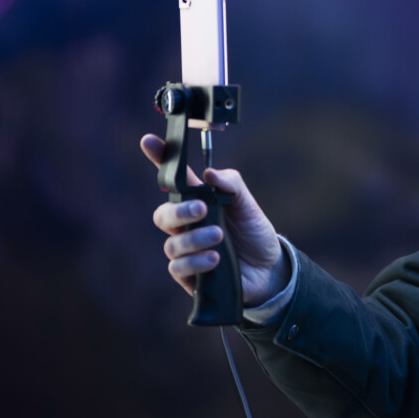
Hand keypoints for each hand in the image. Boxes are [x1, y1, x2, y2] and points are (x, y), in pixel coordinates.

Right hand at [141, 134, 288, 306]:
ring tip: (219, 236)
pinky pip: (178, 268)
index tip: (149, 141)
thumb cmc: (253, 232)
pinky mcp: (190, 276)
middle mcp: (186, 226)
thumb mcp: (248, 205)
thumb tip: (210, 173)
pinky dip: (195, 262)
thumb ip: (231, 185)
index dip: (159, 160)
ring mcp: (187, 251)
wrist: (270, 268)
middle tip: (202, 209)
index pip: (173, 180)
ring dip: (194, 239)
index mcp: (197, 202)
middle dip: (180, 212)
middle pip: (163, 216)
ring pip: (171, 245)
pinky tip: (215, 259)